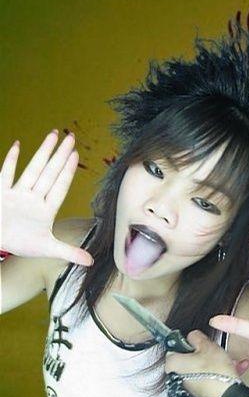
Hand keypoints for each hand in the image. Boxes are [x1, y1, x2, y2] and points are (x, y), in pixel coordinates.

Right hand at [0, 131, 92, 265]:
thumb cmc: (20, 242)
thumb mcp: (46, 248)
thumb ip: (69, 252)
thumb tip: (91, 261)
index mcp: (45, 209)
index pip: (59, 186)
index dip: (68, 171)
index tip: (76, 155)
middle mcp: (33, 197)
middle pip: (49, 172)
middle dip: (60, 155)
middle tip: (71, 137)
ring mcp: (17, 193)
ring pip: (32, 169)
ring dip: (42, 153)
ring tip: (53, 135)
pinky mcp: (0, 194)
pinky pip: (5, 175)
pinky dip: (10, 161)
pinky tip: (17, 145)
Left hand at [165, 331, 248, 396]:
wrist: (229, 396)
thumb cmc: (215, 371)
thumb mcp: (207, 345)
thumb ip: (196, 337)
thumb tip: (191, 336)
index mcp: (175, 364)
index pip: (171, 350)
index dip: (183, 343)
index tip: (192, 341)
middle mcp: (180, 377)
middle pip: (188, 359)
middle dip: (203, 353)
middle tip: (213, 349)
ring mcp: (191, 387)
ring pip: (202, 369)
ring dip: (214, 363)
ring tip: (229, 360)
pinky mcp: (203, 394)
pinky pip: (210, 378)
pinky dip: (219, 373)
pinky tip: (235, 368)